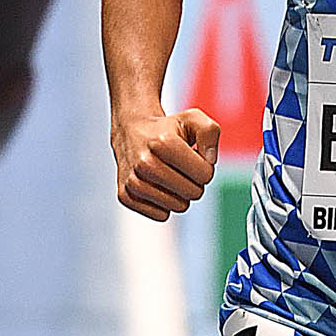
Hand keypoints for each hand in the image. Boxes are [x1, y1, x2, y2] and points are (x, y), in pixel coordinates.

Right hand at [114, 106, 219, 221]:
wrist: (131, 131)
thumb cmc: (168, 128)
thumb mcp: (193, 119)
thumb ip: (210, 132)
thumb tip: (210, 161)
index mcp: (164, 143)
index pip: (205, 175)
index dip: (205, 167)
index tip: (194, 157)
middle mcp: (145, 163)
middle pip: (193, 193)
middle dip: (194, 182)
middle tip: (182, 167)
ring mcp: (133, 182)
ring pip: (179, 207)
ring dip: (180, 193)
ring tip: (169, 174)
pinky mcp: (125, 196)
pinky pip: (162, 215)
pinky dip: (164, 203)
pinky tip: (157, 185)